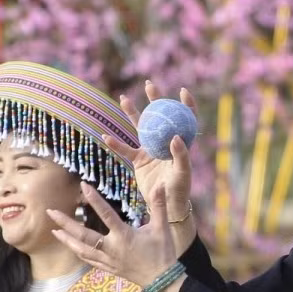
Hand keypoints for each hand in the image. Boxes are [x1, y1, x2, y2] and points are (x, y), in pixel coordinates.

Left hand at [49, 183, 178, 291]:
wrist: (162, 281)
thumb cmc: (162, 253)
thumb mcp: (162, 228)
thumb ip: (159, 206)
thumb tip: (160, 185)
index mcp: (124, 236)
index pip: (106, 214)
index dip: (94, 199)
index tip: (83, 186)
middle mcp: (111, 248)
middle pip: (83, 235)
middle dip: (66, 223)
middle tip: (51, 212)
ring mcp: (108, 260)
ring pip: (81, 249)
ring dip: (67, 239)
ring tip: (54, 231)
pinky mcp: (108, 268)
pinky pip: (89, 260)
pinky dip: (78, 252)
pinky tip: (71, 247)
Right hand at [107, 82, 195, 217]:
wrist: (165, 206)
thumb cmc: (179, 190)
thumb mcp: (182, 174)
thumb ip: (181, 155)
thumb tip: (175, 136)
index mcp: (180, 143)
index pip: (186, 119)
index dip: (186, 105)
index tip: (182, 91)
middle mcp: (165, 143)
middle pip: (160, 117)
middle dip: (155, 100)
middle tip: (149, 85)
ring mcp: (150, 150)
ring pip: (140, 128)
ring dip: (132, 114)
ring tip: (124, 99)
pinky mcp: (139, 161)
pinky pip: (126, 150)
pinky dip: (116, 144)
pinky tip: (106, 137)